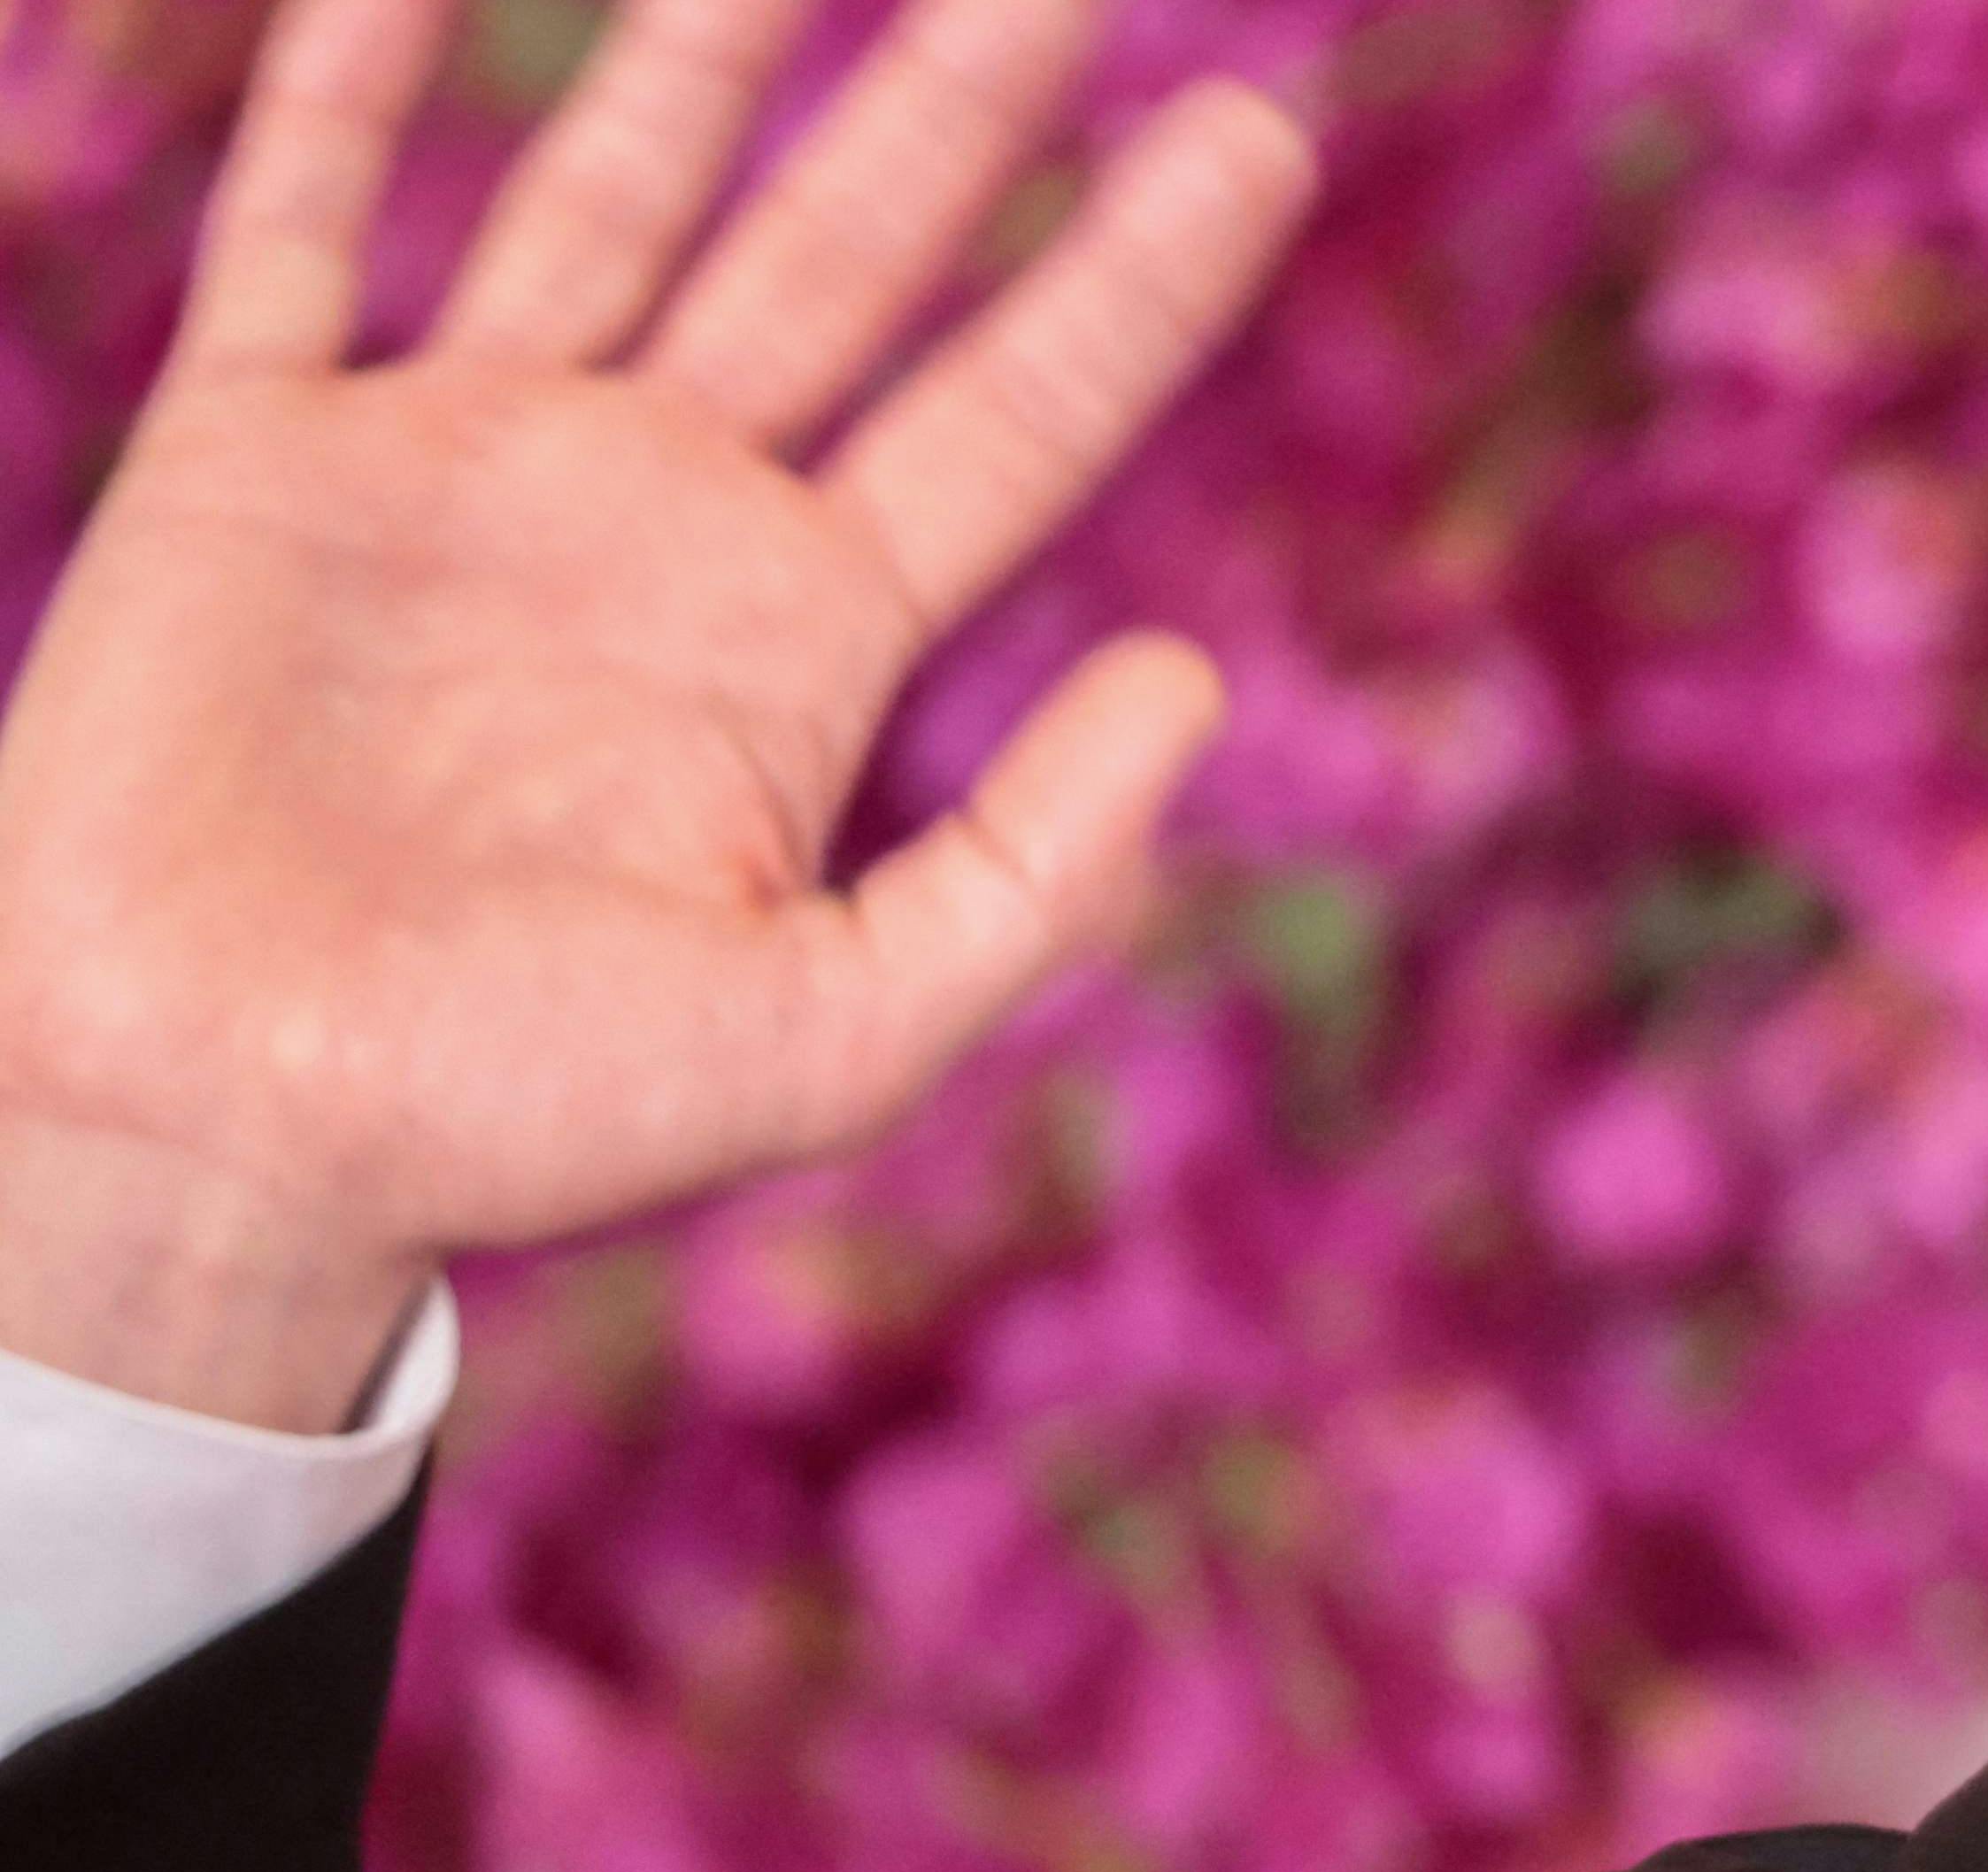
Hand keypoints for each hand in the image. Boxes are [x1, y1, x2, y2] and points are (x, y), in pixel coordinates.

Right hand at [0, 0, 1316, 1429]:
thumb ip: (1030, 870)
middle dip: (957, 106)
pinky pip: (300, 233)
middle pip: (848, 258)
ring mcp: (456, 470)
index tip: (1260, 136)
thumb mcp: (837, 1034)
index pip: (1016, 412)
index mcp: (801, 645)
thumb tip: (1192, 676)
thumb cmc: (516, 1118)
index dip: (1136, 276)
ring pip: (612, 195)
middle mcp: (654, 522)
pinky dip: (345, 91)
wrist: (217, 1137)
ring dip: (704, 50)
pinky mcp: (250, 461)